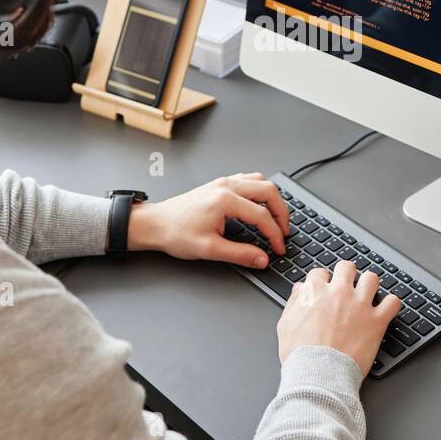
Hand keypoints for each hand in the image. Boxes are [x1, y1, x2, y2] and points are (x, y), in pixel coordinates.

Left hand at [126, 172, 290, 268]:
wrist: (156, 223)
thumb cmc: (176, 233)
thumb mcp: (209, 249)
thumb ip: (240, 254)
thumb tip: (262, 259)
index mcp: (225, 200)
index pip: (262, 216)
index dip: (275, 235)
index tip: (278, 248)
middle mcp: (227, 186)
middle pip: (269, 192)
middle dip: (282, 213)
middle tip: (284, 232)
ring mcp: (224, 182)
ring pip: (261, 182)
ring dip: (273, 200)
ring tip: (276, 220)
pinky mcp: (220, 184)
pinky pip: (249, 180)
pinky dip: (261, 193)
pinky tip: (260, 206)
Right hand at [277, 261, 401, 374]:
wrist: (318, 374)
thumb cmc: (300, 354)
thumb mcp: (285, 324)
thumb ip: (294, 301)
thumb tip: (300, 289)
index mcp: (315, 291)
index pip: (320, 272)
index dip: (323, 280)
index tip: (325, 288)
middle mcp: (339, 292)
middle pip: (347, 267)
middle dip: (347, 274)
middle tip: (347, 285)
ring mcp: (359, 305)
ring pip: (371, 278)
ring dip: (369, 285)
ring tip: (367, 294)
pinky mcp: (376, 321)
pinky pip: (393, 302)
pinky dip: (391, 304)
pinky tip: (386, 309)